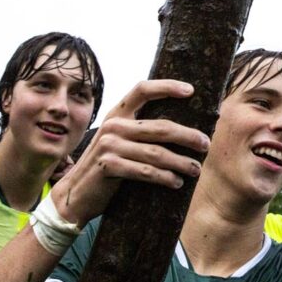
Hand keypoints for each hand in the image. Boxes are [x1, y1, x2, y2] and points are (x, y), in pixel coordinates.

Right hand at [48, 80, 208, 226]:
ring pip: (157, 152)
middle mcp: (113, 126)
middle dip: (187, 136)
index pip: (142, 90)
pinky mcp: (108, 166)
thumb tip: (181, 128)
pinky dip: (165, 177)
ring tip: (195, 169)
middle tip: (205, 144)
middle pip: (160, 126)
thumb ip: (139, 130)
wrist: (75, 194)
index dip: (167, 87)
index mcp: (117, 114)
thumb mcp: (118, 141)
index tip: (191, 90)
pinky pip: (145, 171)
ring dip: (181, 162)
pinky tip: (176, 182)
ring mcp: (109, 145)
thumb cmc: (106, 166)